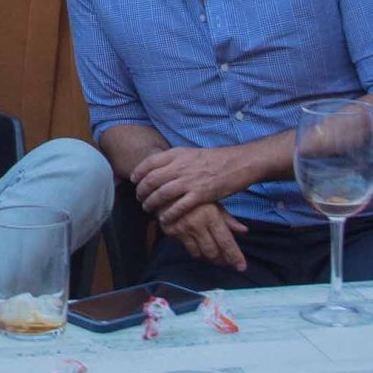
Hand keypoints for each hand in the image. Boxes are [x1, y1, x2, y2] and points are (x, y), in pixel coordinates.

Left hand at [131, 145, 251, 227]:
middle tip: (139, 198)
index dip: (138, 173)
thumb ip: (175, 159)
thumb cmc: (215, 159)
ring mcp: (189, 181)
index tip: (134, 180)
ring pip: (161, 194)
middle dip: (142, 191)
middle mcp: (180, 166)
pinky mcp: (200, 195)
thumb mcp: (191, 153)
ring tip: (148, 209)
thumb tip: (159, 166)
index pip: (149, 163)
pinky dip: (168, 214)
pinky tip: (164, 219)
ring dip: (151, 204)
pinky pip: (178, 207)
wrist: (238, 163)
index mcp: (177, 154)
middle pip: (151, 180)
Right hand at [166, 202, 247, 271]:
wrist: (167, 188)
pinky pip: (189, 249)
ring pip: (200, 253)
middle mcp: (197, 224)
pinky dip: (198, 252)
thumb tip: (244, 230)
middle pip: (213, 251)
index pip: (226, 242)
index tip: (242, 267)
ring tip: (217, 257)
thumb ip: (228, 218)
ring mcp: (183, 229)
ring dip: (210, 258)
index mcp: (211, 215)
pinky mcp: (172, 233)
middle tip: (229, 262)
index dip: (235, 256)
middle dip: (223, 260)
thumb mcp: (214, 202)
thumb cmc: (196, 195)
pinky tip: (203, 250)